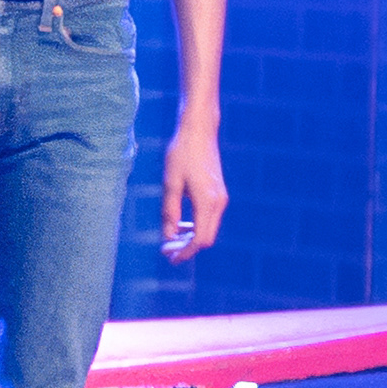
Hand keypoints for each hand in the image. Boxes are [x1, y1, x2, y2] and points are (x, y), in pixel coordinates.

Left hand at [160, 122, 227, 262]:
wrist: (199, 130)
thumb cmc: (181, 152)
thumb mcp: (170, 183)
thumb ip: (169, 211)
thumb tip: (168, 236)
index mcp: (207, 202)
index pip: (199, 239)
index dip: (184, 252)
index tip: (169, 258)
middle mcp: (218, 202)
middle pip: (206, 238)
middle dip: (187, 247)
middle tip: (166, 249)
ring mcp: (220, 197)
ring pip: (208, 229)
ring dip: (191, 237)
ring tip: (171, 238)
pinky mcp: (218, 192)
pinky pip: (209, 218)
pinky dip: (196, 226)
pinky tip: (181, 224)